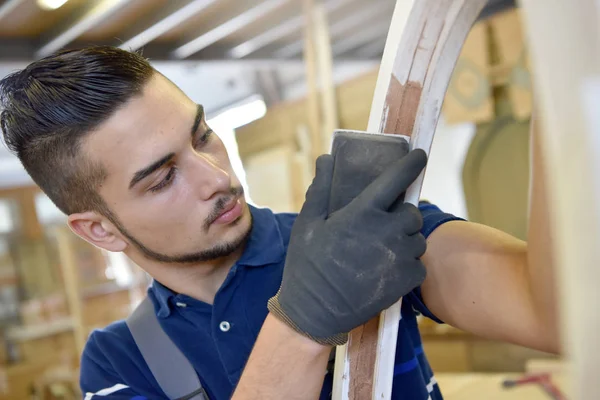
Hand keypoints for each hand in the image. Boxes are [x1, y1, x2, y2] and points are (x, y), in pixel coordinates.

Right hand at [268, 149, 427, 344]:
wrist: (315, 311)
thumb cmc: (308, 265)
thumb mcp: (307, 223)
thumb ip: (321, 188)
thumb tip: (326, 158)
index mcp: (362, 213)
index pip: (395, 179)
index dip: (411, 164)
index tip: (420, 155)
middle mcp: (386, 231)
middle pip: (411, 213)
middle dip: (402, 215)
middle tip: (384, 224)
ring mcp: (399, 257)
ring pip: (417, 238)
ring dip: (406, 240)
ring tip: (384, 250)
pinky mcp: (407, 280)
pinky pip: (419, 263)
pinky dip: (408, 264)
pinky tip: (388, 269)